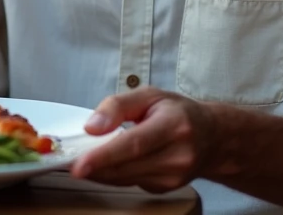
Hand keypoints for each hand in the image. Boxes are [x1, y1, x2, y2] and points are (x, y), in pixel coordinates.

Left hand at [71, 87, 218, 193]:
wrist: (213, 139)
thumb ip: (118, 105)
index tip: (79, 164)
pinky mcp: (165, 188)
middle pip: (126, 167)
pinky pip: (129, 183)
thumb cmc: (178, 112)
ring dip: (100, 171)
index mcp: (174, 125)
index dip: (104, 156)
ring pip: (125, 179)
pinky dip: (113, 174)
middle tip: (68, 160)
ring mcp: (173, 177)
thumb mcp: (150, 95)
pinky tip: (106, 163)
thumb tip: (92, 127)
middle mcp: (177, 155)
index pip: (134, 144)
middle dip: (94, 166)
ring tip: (83, 158)